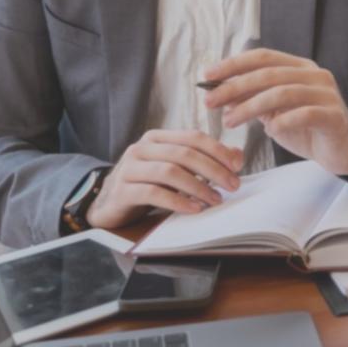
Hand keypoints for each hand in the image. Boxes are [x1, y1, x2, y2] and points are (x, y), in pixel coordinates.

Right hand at [87, 130, 243, 230]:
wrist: (109, 204)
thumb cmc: (148, 184)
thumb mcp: (177, 170)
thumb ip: (205, 160)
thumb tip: (238, 156)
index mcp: (157, 138)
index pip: (193, 137)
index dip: (218, 150)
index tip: (238, 166)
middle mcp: (141, 148)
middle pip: (184, 154)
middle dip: (213, 169)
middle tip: (233, 185)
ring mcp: (129, 168)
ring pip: (170, 172)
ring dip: (198, 186)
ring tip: (216, 200)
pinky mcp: (122, 190)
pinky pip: (154, 193)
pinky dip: (178, 201)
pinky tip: (194, 209)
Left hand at [203, 48, 347, 176]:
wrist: (343, 151)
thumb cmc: (307, 130)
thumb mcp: (275, 113)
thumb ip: (254, 101)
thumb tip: (221, 95)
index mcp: (300, 67)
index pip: (263, 56)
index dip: (233, 64)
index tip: (207, 75)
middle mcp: (315, 75)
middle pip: (268, 74)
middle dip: (234, 87)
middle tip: (210, 102)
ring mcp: (327, 94)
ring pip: (282, 93)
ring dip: (250, 107)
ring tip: (230, 122)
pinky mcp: (334, 116)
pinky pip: (303, 114)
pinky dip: (282, 123)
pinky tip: (270, 132)